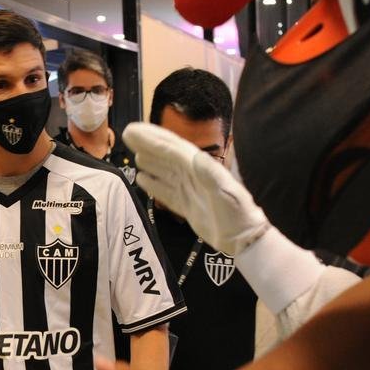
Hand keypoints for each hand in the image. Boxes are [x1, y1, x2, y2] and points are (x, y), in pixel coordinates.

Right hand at [124, 122, 267, 254]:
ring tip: (134, 153)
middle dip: (147, 144)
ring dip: (149, 161)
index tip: (134, 131)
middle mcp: (193, 175)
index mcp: (200, 168)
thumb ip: (210, 174)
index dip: (152, 139)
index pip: (172, 149)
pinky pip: (166, 192)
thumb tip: (194, 155)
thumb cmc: (237, 213)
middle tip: (127, 133)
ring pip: (164, 172)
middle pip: (166, 156)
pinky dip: (153, 185)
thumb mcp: (226, 192)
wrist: (243, 238)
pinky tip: (141, 179)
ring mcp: (189, 190)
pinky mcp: (186, 206)